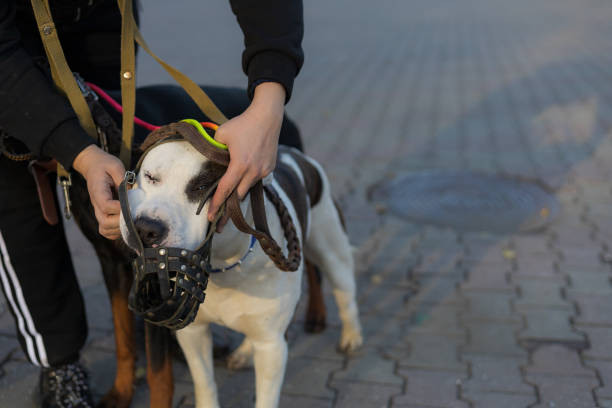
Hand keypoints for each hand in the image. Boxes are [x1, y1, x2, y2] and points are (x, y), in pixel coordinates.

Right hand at [73, 145, 124, 239]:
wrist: (93, 166)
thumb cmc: (105, 165)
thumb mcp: (115, 166)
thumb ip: (123, 179)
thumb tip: (133, 192)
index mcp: (98, 192)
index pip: (106, 206)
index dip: (120, 208)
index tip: (132, 205)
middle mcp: (96, 204)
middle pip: (105, 222)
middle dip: (122, 222)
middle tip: (135, 215)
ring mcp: (98, 211)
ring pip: (105, 229)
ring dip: (120, 229)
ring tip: (132, 220)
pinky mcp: (102, 215)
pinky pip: (106, 230)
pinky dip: (116, 232)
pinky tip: (127, 224)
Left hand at [207, 82, 285, 231]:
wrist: (267, 117)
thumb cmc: (242, 124)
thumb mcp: (222, 134)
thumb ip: (215, 151)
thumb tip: (210, 162)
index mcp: (240, 164)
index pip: (225, 189)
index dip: (217, 204)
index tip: (211, 218)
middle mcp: (254, 171)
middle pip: (238, 196)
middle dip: (228, 209)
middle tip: (219, 222)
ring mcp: (264, 171)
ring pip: (248, 190)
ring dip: (238, 196)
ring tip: (229, 208)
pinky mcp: (270, 168)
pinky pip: (256, 181)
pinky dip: (248, 183)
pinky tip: (242, 184)